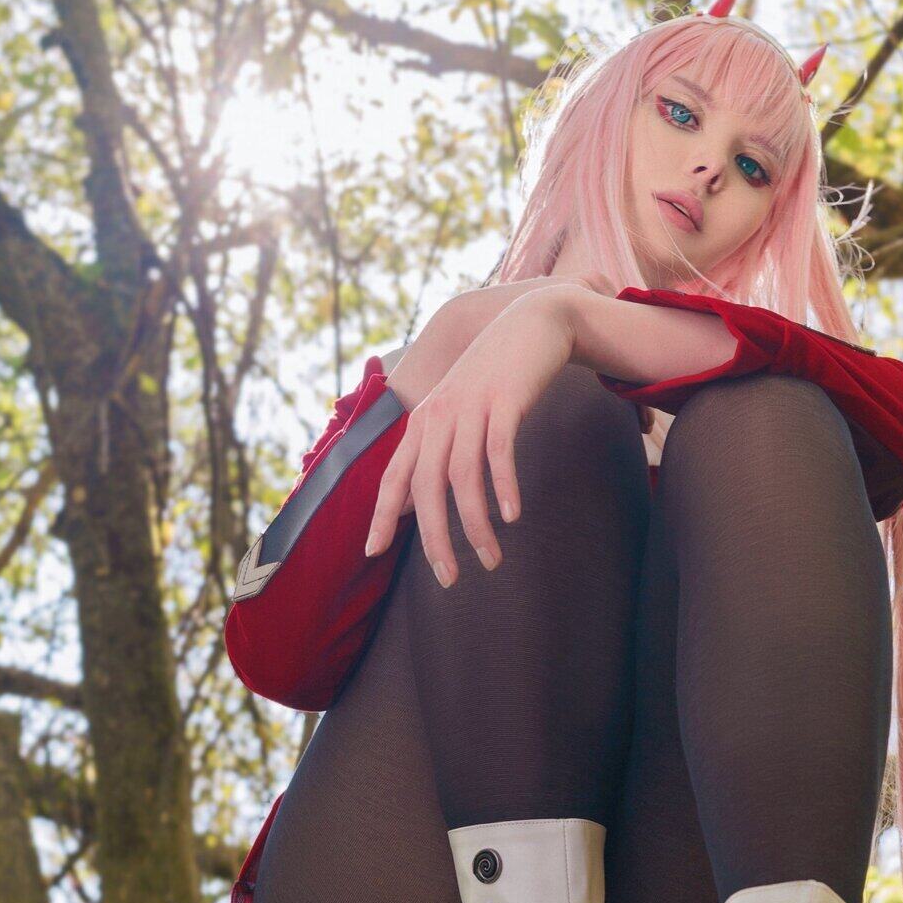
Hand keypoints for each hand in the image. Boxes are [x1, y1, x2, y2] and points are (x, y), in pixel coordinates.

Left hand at [364, 289, 575, 587]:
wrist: (530, 324)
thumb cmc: (494, 378)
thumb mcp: (456, 412)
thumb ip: (435, 453)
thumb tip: (416, 504)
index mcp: (423, 423)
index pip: (395, 477)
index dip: (382, 515)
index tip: (372, 552)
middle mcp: (439, 416)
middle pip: (427, 486)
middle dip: (435, 538)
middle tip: (448, 578)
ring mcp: (470, 407)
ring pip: (464, 477)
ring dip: (476, 525)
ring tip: (491, 560)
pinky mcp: (504, 401)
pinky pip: (499, 451)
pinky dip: (503, 486)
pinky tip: (511, 516)